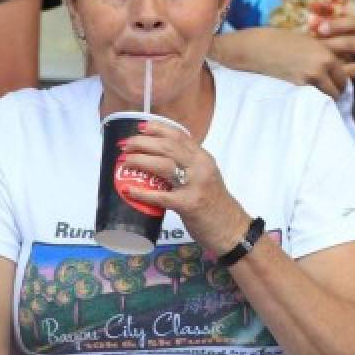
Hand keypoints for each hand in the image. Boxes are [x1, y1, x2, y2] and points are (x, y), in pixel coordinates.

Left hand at [119, 120, 251, 254]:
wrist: (230, 227)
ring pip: (163, 165)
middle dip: (141, 143)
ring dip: (139, 160)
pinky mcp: (188, 205)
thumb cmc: (214, 203)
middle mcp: (201, 167)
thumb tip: (157, 158)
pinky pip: (160, 196)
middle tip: (124, 146)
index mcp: (203, 159)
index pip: (180, 136)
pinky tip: (127, 190)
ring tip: (124, 162)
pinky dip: (141, 192)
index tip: (139, 127)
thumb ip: (187, 165)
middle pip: (167, 147)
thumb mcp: (205, 176)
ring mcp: (195, 185)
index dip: (157, 128)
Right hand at [214, 26, 346, 97]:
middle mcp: (321, 67)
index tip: (338, 82)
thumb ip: (324, 52)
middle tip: (332, 91)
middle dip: (337, 90)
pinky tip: (311, 96)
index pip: (345, 74)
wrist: (257, 47)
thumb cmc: (281, 39)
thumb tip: (341, 62)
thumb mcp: (309, 41)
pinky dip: (315, 99)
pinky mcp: (297, 88)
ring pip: (329, 95)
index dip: (342, 79)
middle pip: (340, 87)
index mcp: (326, 54)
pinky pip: (314, 98)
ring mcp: (309, 79)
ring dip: (328, 97)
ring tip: (322, 96)